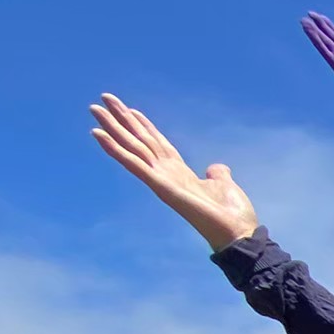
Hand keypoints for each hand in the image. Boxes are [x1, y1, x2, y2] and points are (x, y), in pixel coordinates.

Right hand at [90, 95, 258, 250]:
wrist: (238, 233)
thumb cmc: (232, 214)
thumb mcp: (223, 185)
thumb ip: (217, 174)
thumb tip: (217, 167)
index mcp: (180, 171)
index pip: (157, 143)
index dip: (144, 125)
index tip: (130, 109)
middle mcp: (166, 173)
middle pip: (140, 140)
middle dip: (122, 119)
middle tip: (103, 99)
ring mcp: (160, 179)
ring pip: (131, 147)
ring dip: (112, 127)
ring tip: (95, 109)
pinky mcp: (159, 186)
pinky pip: (132, 163)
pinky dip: (114, 149)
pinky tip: (97, 134)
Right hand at [302, 13, 333, 117]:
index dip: (331, 27)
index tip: (322, 17)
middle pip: (330, 36)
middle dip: (320, 25)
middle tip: (309, 13)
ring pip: (324, 41)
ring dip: (314, 31)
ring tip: (304, 20)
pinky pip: (324, 50)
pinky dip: (316, 40)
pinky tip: (309, 32)